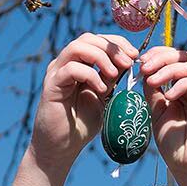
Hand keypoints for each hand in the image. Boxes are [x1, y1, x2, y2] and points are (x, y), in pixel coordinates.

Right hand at [30, 33, 137, 172]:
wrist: (62, 147)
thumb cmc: (81, 123)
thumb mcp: (103, 96)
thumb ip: (111, 78)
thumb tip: (128, 61)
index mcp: (79, 63)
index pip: (97, 40)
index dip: (117, 43)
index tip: (135, 56)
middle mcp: (65, 63)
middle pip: (88, 38)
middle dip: (112, 47)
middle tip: (128, 63)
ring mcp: (56, 72)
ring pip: (77, 47)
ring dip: (101, 57)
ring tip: (114, 74)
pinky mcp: (51, 85)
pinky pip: (71, 68)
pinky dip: (90, 75)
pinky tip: (101, 90)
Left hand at [141, 46, 186, 185]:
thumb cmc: (175, 146)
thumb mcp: (157, 114)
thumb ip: (153, 93)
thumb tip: (144, 71)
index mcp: (182, 89)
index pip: (173, 61)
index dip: (158, 55)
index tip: (140, 62)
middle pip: (183, 58)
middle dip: (162, 58)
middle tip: (145, 67)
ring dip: (169, 69)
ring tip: (152, 81)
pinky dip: (183, 84)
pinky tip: (169, 97)